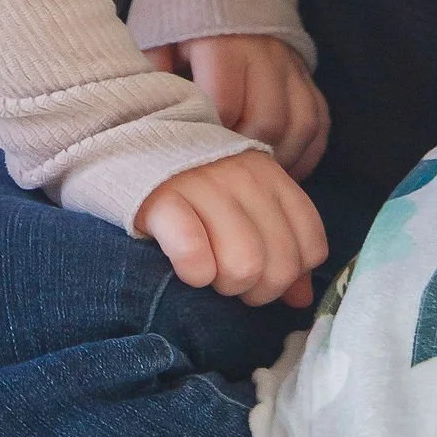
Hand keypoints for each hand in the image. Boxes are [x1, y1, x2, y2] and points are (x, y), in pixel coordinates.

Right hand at [136, 150, 326, 307]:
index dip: (290, 275)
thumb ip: (281, 244)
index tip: (262, 274)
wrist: (127, 139)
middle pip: (278, 266)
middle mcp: (244, 177)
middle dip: (255, 290)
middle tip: (228, 278)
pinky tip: (184, 266)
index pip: (310, 245)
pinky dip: (193, 272)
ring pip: (243, 267)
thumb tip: (302, 298)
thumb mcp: (246, 203)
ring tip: (207, 271)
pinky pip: (195, 257)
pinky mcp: (162, 200)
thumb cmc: (194, 184)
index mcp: (271, 176)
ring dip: (223, 284)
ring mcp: (204, 186)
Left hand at [142, 36, 329, 177]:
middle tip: (225, 174)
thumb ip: (154, 76)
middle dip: (248, 155)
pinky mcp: (307, 75)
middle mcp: (266, 54)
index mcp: (224, 44)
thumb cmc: (182, 17)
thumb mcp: (159, 37)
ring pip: (302, 124)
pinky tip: (285, 168)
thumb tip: (148, 120)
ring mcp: (291, 65)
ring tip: (256, 177)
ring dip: (283, 159)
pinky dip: (307, 151)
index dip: (211, 140)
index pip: (226, 106)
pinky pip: (319, 121)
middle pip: (269, 120)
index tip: (194, 159)